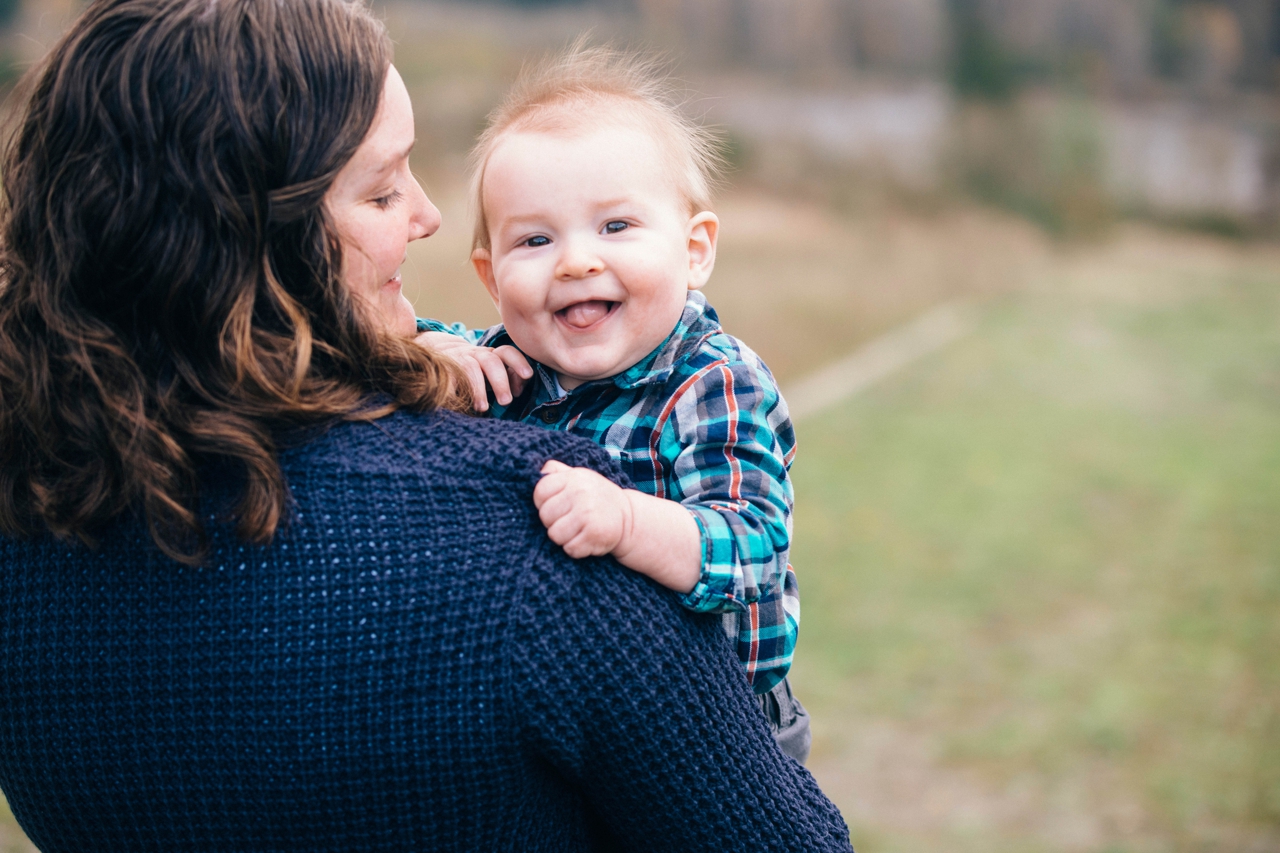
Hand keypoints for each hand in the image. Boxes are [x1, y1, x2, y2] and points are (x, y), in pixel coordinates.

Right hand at [416, 331, 531, 411]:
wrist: (438, 351)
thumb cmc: (474, 370)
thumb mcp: (491, 373)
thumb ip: (508, 379)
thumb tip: (519, 390)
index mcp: (492, 355)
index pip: (507, 352)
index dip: (519, 362)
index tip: (528, 375)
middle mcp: (476, 354)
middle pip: (492, 362)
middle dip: (500, 382)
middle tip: (506, 402)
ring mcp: (459, 359)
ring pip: (471, 369)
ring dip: (478, 389)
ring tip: (482, 408)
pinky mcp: (443, 366)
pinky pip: (448, 375)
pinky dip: (452, 387)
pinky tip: (455, 400)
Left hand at [533, 460, 631, 558]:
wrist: (628, 517)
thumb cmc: (595, 497)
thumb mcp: (578, 477)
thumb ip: (556, 471)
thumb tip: (534, 470)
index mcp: (573, 477)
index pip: (540, 492)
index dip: (543, 503)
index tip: (557, 506)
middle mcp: (581, 493)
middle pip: (545, 516)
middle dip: (553, 522)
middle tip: (569, 519)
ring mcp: (588, 514)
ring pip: (554, 535)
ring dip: (564, 538)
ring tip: (577, 530)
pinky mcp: (594, 535)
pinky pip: (569, 549)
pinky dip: (576, 549)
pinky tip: (586, 539)